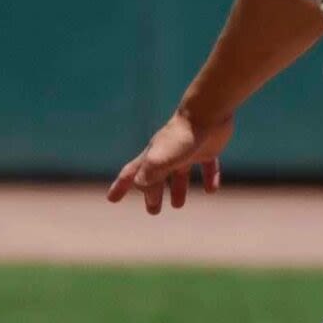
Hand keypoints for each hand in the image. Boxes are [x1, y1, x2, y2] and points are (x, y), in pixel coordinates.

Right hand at [108, 108, 234, 214]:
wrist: (208, 112)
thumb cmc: (182, 136)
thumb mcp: (161, 158)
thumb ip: (149, 173)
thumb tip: (139, 186)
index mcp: (153, 155)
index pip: (132, 173)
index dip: (121, 186)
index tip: (112, 199)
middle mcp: (168, 153)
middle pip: (157, 177)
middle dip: (152, 194)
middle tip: (153, 211)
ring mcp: (188, 151)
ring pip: (180, 174)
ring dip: (178, 189)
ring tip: (177, 205)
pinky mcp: (208, 148)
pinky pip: (207, 167)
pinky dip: (208, 178)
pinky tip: (211, 190)